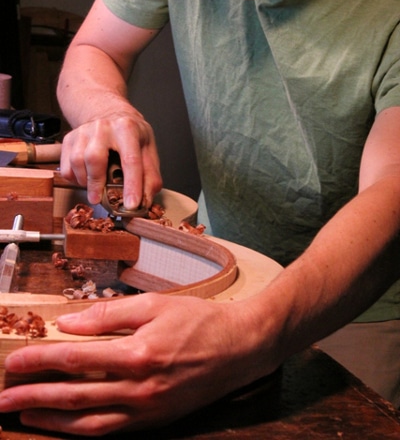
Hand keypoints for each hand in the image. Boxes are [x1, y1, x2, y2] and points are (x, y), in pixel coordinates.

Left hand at [0, 294, 268, 436]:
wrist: (240, 348)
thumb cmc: (199, 321)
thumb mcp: (154, 305)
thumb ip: (108, 315)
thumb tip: (69, 323)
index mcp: (138, 354)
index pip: (76, 360)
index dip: (40, 361)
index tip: (14, 361)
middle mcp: (139, 389)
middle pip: (74, 396)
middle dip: (34, 397)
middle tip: (2, 399)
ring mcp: (147, 411)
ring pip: (88, 424)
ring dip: (52, 420)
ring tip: (24, 414)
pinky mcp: (155, 421)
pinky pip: (111, 431)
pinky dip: (82, 431)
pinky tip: (65, 425)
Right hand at [60, 111, 161, 208]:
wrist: (109, 113)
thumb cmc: (130, 134)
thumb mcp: (147, 148)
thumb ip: (150, 175)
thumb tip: (145, 200)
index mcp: (127, 128)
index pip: (130, 160)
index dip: (132, 185)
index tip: (131, 205)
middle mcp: (103, 127)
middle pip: (94, 158)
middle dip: (97, 184)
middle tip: (100, 200)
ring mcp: (83, 131)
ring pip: (77, 162)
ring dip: (86, 182)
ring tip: (96, 187)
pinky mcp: (69, 139)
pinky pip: (66, 166)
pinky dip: (75, 179)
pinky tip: (86, 179)